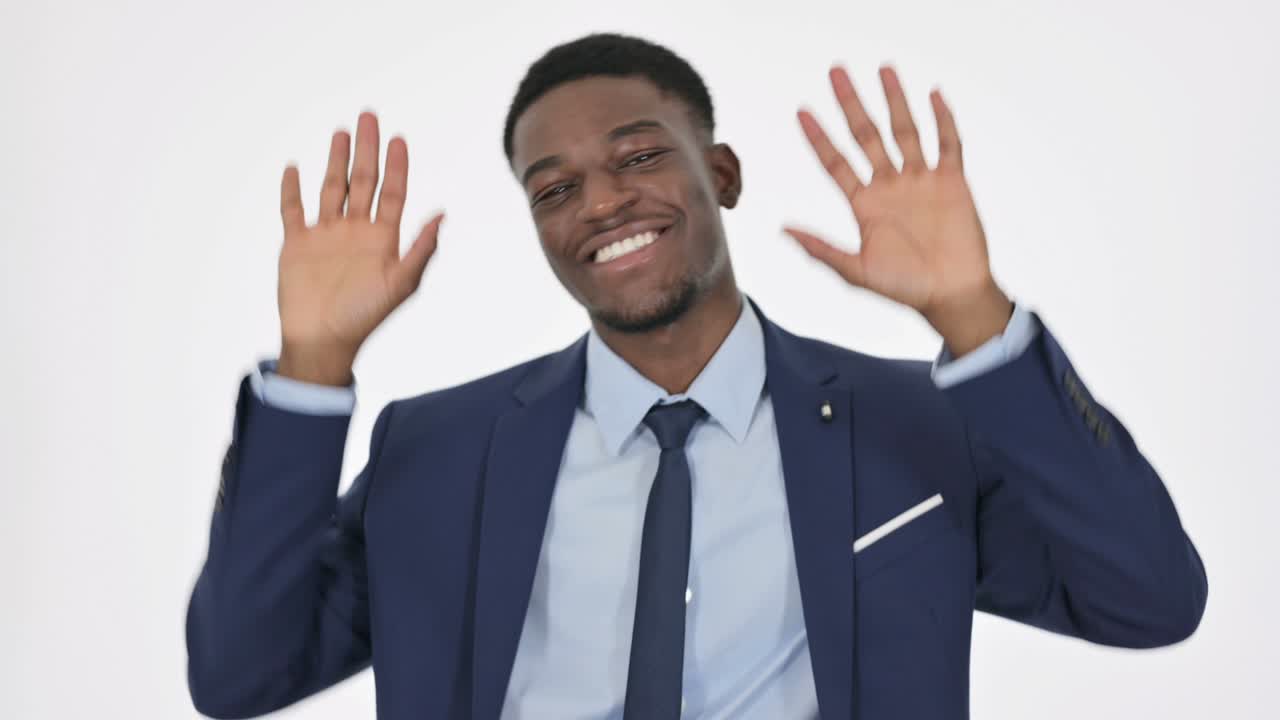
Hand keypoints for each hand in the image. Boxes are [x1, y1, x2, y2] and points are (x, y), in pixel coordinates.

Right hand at [277, 111, 443, 384]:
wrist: (323, 341)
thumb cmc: (365, 317)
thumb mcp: (401, 284)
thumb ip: (421, 249)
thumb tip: (442, 215)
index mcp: (382, 239)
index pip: (393, 193)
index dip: (397, 166)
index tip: (399, 139)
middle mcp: (356, 232)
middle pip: (363, 181)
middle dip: (367, 149)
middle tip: (370, 116)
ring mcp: (326, 235)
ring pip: (331, 188)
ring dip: (335, 160)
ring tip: (341, 132)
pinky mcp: (297, 244)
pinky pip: (292, 210)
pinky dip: (291, 189)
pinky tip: (294, 167)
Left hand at [783, 66, 1012, 355]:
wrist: (951, 295)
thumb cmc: (904, 288)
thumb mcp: (855, 270)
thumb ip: (821, 249)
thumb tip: (784, 230)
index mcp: (865, 204)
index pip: (836, 162)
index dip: (819, 137)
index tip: (802, 111)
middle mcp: (890, 186)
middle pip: (867, 135)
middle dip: (851, 103)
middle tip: (835, 71)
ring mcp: (921, 181)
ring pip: (905, 130)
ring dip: (894, 100)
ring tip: (884, 69)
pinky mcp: (952, 182)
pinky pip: (948, 144)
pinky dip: (943, 120)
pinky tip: (934, 95)